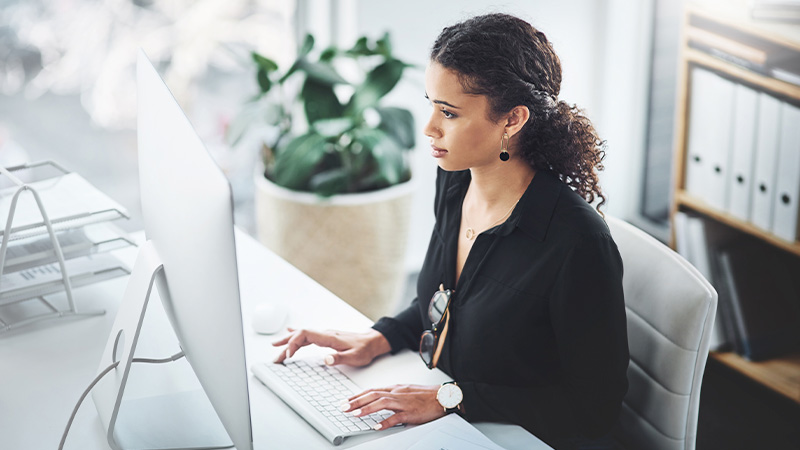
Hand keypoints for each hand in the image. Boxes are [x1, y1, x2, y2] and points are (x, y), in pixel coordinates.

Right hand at [272, 328, 390, 365]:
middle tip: (275, 356)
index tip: (289, 355)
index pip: (305, 334)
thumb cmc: (364, 350)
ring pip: (302, 335)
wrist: (372, 342)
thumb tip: (325, 359)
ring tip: (275, 346)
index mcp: (329, 337)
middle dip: (286, 344)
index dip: (294, 343)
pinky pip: (307, 336)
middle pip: (300, 335)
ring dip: (288, 341)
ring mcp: (325, 335)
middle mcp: (325, 334)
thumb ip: (339, 358)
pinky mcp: (326, 338)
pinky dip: (296, 337)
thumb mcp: (355, 357)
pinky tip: (289, 334)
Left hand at [341, 385, 445, 429]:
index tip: (346, 401)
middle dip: (357, 401)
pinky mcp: (411, 412)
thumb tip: (378, 399)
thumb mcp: (405, 391)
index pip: (372, 390)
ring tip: (355, 414)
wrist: (442, 396)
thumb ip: (392, 395)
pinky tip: (376, 426)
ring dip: (367, 408)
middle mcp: (397, 393)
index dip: (357, 395)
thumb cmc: (425, 395)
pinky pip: (396, 417)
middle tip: (343, 407)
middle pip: (373, 395)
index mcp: (395, 388)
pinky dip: (385, 422)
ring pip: (382, 403)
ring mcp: (403, 402)